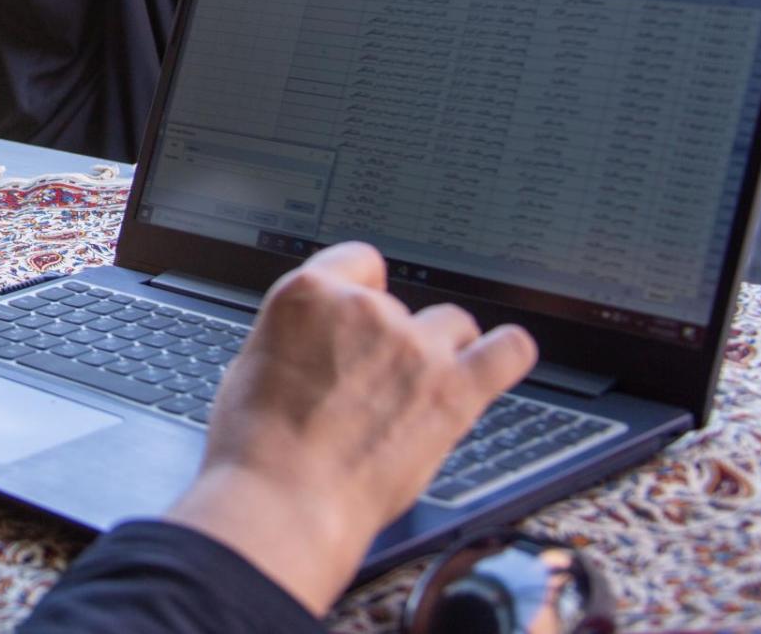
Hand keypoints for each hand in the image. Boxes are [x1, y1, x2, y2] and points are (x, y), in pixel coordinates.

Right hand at [162, 242, 535, 615]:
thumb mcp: (253, 363)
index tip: (363, 312)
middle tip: (371, 385)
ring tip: (422, 388)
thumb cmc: (256, 445)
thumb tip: (318, 346)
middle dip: (391, 338)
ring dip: (441, 349)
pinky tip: (501, 357)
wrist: (282, 499)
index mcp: (308, 293)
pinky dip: (507, 353)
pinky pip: (506, 352)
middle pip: (401, 304)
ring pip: (451, 325)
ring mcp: (414, 347)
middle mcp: (365, 310)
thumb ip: (298, 339)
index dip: (362, 290)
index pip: (358, 262)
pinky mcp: (453, 390)